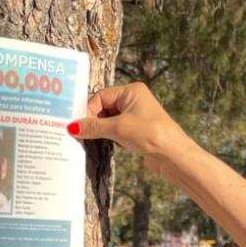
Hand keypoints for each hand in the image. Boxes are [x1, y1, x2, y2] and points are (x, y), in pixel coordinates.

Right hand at [68, 82, 190, 173]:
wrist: (173, 155)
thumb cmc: (150, 134)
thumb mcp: (118, 129)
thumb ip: (94, 127)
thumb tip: (73, 127)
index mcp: (131, 91)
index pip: (101, 96)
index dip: (89, 110)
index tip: (79, 125)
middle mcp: (133, 100)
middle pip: (103, 106)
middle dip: (93, 120)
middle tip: (80, 133)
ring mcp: (135, 115)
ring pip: (108, 119)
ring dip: (99, 129)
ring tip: (89, 138)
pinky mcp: (135, 129)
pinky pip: (115, 128)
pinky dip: (107, 135)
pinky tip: (101, 142)